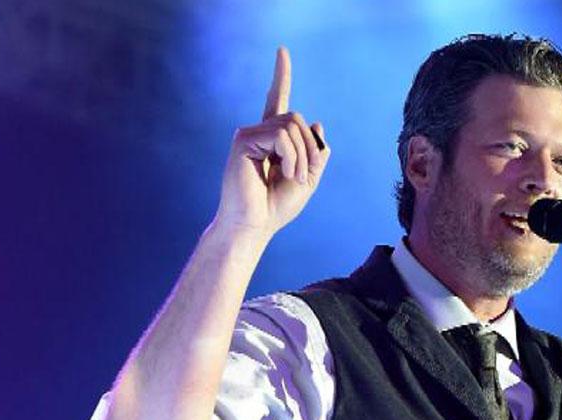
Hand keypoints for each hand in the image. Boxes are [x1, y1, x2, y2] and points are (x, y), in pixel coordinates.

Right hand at [212, 46, 330, 238]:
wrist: (255, 225)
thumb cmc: (277, 206)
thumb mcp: (308, 178)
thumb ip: (315, 153)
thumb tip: (318, 123)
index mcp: (273, 139)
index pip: (278, 101)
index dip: (281, 76)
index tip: (282, 51)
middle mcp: (258, 132)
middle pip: (298, 119)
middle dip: (309, 148)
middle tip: (302, 177)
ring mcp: (249, 134)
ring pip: (292, 126)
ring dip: (302, 156)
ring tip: (292, 177)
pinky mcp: (243, 141)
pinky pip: (282, 137)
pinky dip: (291, 157)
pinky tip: (282, 174)